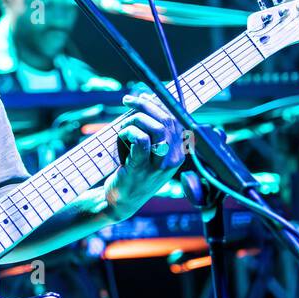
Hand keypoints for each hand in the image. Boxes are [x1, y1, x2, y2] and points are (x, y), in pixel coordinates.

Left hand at [106, 91, 184, 218]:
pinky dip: (129, 132)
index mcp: (178, 153)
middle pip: (167, 120)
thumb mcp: (149, 152)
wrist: (120, 202)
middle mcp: (173, 160)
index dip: (159, 103)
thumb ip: (152, 130)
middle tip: (127, 101)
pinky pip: (140, 140)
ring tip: (123, 126)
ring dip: (135, 120)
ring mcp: (158, 166)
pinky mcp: (141, 169)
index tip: (144, 95)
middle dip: (145, 105)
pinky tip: (121, 135)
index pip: (176, 119)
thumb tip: (147, 100)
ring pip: (155, 128)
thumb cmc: (132, 172)